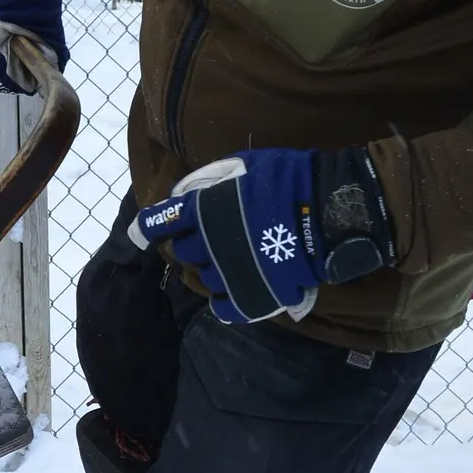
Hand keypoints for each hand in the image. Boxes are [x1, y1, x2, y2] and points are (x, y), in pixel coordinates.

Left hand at [131, 147, 393, 324]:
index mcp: (204, 210)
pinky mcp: (249, 299)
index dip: (150, 227)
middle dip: (191, 244)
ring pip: (204, 278)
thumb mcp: (248, 165)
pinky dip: (225, 300)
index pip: (162, 222)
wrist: (329, 214)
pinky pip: (223, 307)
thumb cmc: (291, 181)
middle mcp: (209, 245)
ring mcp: (228, 274)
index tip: (142, 234)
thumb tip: (190, 190)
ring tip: (234, 260)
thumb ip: (215, 179)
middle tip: (209, 239)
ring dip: (213, 269)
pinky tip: (234, 290)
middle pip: (183, 252)